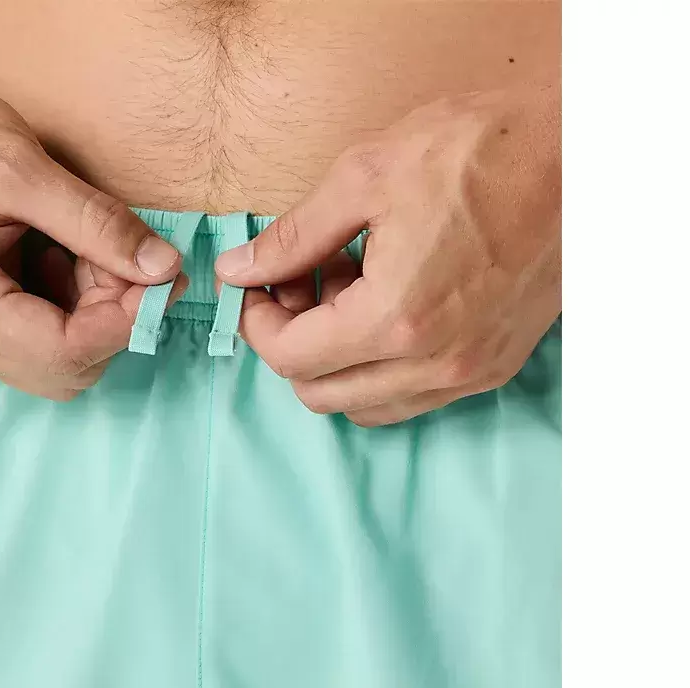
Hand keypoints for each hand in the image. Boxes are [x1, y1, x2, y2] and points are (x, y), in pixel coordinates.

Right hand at [0, 80, 184, 399]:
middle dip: (111, 314)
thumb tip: (165, 269)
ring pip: (63, 359)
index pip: (64, 351)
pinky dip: (75, 305)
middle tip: (123, 251)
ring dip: (96, 309)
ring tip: (85, 245)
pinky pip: (45, 342)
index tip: (164, 275)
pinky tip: (65, 255)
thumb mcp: (24, 169)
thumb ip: (98, 223)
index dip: (126, 320)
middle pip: (68, 366)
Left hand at [215, 86, 560, 425]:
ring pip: (365, 404)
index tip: (259, 287)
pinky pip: (412, 396)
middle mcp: (434, 362)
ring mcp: (468, 371)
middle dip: (293, 342)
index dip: (258, 324)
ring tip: (349, 287)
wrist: (577, 155)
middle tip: (303, 281)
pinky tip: (387, 303)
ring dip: (336, 359)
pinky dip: (380, 365)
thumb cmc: (479, 152)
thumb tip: (240, 270)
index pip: (292, 359)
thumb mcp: (364, 177)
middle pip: (320, 394)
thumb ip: (293, 237)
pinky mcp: (493, 366)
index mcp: (396, 318)